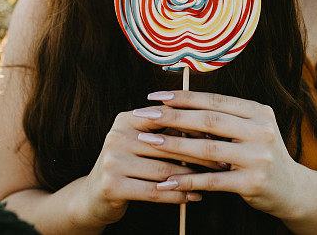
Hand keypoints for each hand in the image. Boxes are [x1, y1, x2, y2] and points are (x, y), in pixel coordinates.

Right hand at [70, 108, 226, 228]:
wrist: (93, 196)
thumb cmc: (129, 165)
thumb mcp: (141, 142)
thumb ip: (165, 131)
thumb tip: (210, 127)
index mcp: (126, 119)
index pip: (165, 119)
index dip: (194, 127)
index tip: (221, 136)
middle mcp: (116, 136)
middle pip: (167, 145)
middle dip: (198, 155)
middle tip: (223, 161)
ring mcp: (112, 161)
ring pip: (163, 170)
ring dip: (192, 178)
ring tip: (212, 180)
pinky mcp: (112, 185)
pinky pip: (154, 191)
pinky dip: (177, 195)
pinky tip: (193, 197)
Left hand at [133, 90, 302, 217]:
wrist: (292, 189)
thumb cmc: (260, 154)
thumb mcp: (251, 129)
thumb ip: (223, 118)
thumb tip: (176, 106)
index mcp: (258, 111)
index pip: (214, 100)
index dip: (183, 97)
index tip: (155, 96)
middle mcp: (261, 130)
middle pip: (208, 121)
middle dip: (172, 117)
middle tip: (144, 115)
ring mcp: (258, 157)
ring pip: (207, 149)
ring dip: (173, 146)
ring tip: (147, 142)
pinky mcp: (252, 183)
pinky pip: (212, 180)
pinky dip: (187, 180)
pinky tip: (166, 180)